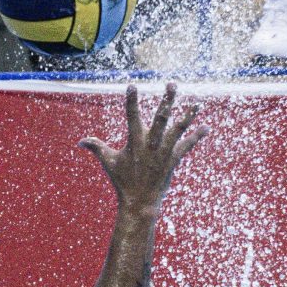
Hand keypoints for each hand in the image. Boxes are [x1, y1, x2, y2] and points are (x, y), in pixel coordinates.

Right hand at [80, 84, 203, 217]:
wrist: (140, 202)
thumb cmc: (123, 181)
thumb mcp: (109, 162)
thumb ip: (96, 147)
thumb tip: (80, 141)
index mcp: (135, 141)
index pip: (132, 116)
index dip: (131, 101)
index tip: (132, 86)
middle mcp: (151, 144)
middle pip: (161, 118)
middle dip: (167, 100)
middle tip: (172, 84)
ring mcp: (164, 152)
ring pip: (178, 129)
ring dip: (188, 116)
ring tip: (197, 104)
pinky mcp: (173, 159)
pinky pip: (187, 145)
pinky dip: (197, 136)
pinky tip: (206, 127)